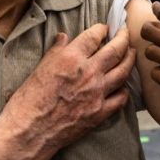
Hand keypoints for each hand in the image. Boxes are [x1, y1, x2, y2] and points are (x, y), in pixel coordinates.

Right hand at [1, 24, 135, 159]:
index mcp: (71, 58)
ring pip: (124, 71)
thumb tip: (64, 37)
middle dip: (124, 37)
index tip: (105, 27)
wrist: (29, 132)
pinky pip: (121, 97)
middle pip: (116, 49)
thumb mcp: (39, 68)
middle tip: (126, 32)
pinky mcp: (100, 112)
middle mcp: (88, 72)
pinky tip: (123, 86)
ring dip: (130, 59)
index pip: (93, 36)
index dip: (101, 29)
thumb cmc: (28, 100)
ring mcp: (97, 93)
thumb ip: (56, 51)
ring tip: (132, 53)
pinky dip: (124, 89)